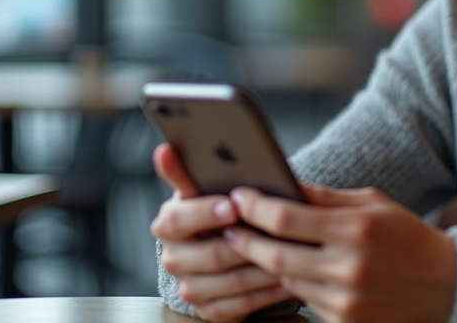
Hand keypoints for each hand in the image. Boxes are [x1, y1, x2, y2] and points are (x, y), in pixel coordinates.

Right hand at [150, 143, 294, 321]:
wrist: (219, 245)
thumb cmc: (217, 209)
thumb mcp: (202, 187)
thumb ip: (186, 171)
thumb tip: (165, 150)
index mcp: (169, 224)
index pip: (178, 220)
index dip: (205, 213)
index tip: (233, 205)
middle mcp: (174, 258)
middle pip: (210, 255)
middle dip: (246, 243)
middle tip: (274, 233)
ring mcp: (190, 287)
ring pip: (230, 281)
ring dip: (263, 268)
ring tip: (291, 253)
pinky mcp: (209, 309)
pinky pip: (241, 305)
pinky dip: (266, 292)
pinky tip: (288, 278)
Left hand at [228, 185, 456, 322]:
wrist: (446, 285)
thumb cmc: (407, 235)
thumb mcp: (372, 203)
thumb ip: (325, 197)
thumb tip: (283, 184)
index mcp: (356, 229)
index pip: (286, 219)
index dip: (254, 207)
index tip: (239, 197)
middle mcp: (348, 267)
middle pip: (275, 256)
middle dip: (245, 240)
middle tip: (228, 228)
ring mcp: (346, 300)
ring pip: (286, 281)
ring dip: (267, 263)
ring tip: (254, 245)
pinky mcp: (345, 322)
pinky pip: (304, 301)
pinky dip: (294, 284)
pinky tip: (289, 270)